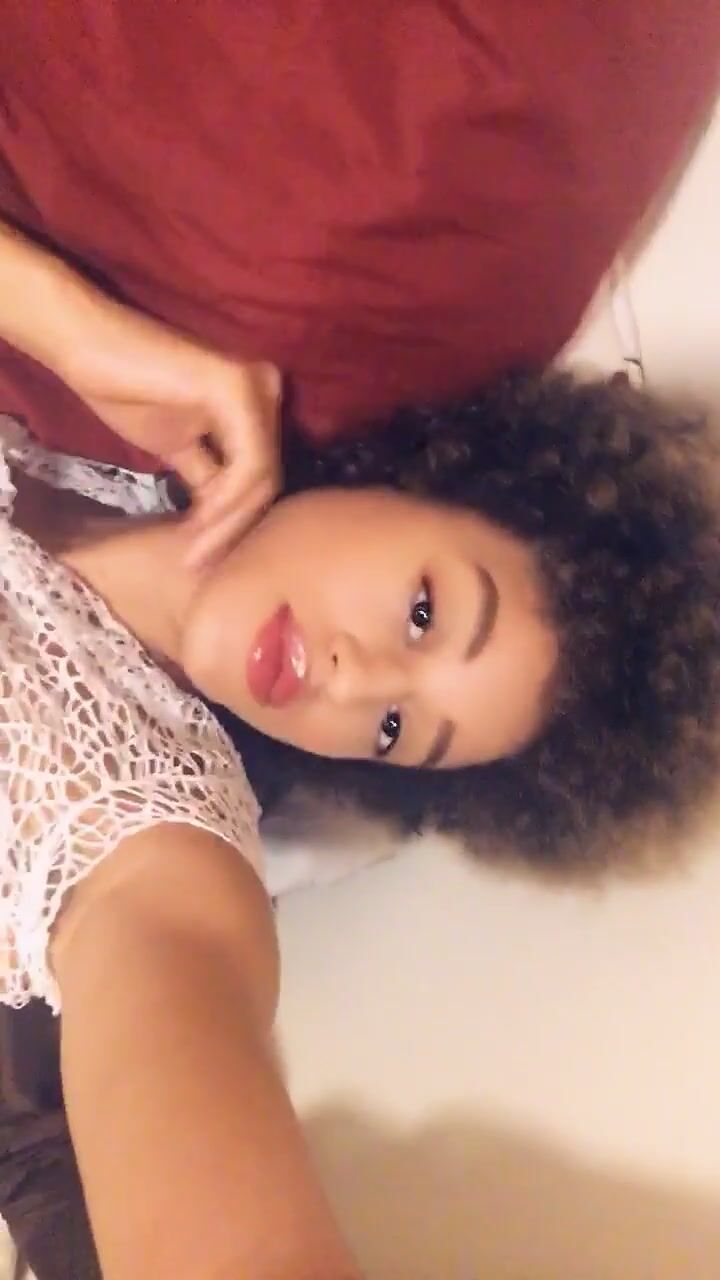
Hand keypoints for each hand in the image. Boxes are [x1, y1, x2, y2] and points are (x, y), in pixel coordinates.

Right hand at [58, 284, 281, 566]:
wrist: (88, 350)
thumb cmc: (126, 391)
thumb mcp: (178, 449)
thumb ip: (209, 480)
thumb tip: (224, 523)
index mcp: (258, 405)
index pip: (261, 476)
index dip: (236, 523)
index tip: (204, 557)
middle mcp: (267, 392)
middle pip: (267, 480)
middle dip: (233, 530)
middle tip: (198, 564)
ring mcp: (257, 388)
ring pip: (261, 478)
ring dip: (227, 523)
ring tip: (194, 552)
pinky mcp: (238, 389)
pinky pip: (248, 462)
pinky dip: (225, 499)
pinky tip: (198, 521)